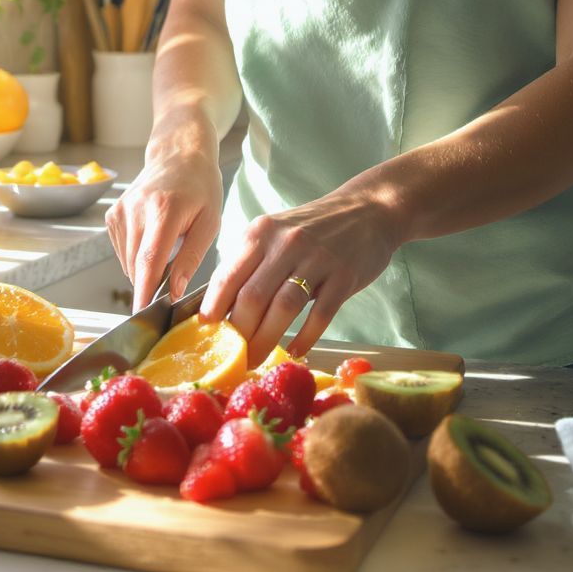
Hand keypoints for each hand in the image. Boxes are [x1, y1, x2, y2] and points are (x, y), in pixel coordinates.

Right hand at [106, 151, 222, 310]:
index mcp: (164, 210)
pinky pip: (122, 251)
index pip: (148, 259)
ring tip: (168, 249)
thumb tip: (175, 291)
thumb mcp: (209, 222)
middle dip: (150, 284)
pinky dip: (136, 256)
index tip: (143, 314)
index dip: (145, 290)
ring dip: (145, 269)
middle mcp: (136, 209)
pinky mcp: (112, 215)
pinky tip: (153, 240)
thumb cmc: (200, 188)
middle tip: (173, 284)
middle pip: (135, 264)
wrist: (178, 156)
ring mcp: (120, 211)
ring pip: (127, 261)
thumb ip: (191, 258)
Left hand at [199, 186, 401, 365]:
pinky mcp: (344, 276)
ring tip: (256, 361)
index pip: (227, 276)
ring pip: (283, 307)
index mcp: (260, 233)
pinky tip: (295, 351)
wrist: (366, 210)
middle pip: (252, 296)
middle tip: (233, 357)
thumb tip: (221, 306)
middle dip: (239, 333)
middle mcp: (285, 243)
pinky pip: (320, 314)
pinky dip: (305, 337)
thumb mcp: (274, 234)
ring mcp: (316, 259)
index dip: (213, 309)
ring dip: (266, 340)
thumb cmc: (311, 229)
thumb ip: (250, 263)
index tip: (205, 334)